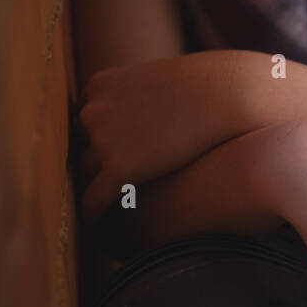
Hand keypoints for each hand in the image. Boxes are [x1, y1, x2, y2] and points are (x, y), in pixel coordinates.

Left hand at [74, 54, 244, 219]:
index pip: (84, 121)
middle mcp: (93, 111)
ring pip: (86, 175)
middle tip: (104, 184)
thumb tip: (134, 123)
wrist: (223, 95)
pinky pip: (94, 199)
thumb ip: (135, 99)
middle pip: (82, 148)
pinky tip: (96, 224)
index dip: (95, 141)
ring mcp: (103, 140)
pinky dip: (92, 213)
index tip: (105, 157)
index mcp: (99, 86)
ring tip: (104, 205)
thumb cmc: (202, 86)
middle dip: (93, 164)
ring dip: (94, 188)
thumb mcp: (156, 81)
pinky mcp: (119, 168)